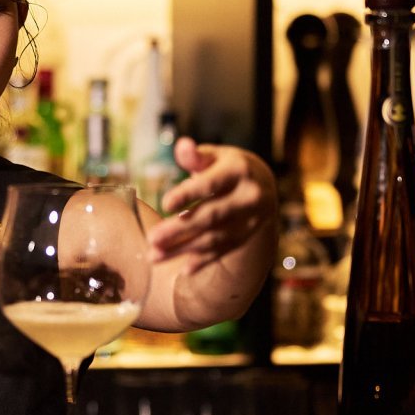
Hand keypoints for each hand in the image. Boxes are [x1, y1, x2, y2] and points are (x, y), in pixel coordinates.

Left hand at [148, 138, 276, 273]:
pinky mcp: (247, 236)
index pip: (211, 184)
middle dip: (179, 229)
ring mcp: (251, 219)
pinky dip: (203, 260)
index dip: (188, 194)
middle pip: (211, 216)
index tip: (164, 204)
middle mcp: (249, 196)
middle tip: (151, 238)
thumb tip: (181, 146)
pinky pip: (224, 250)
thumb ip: (196, 156)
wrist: (262, 184)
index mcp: (239, 170)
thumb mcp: (215, 156)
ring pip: (214, 238)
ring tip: (155, 256)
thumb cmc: (227, 166)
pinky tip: (183, 269)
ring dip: (183, 249)